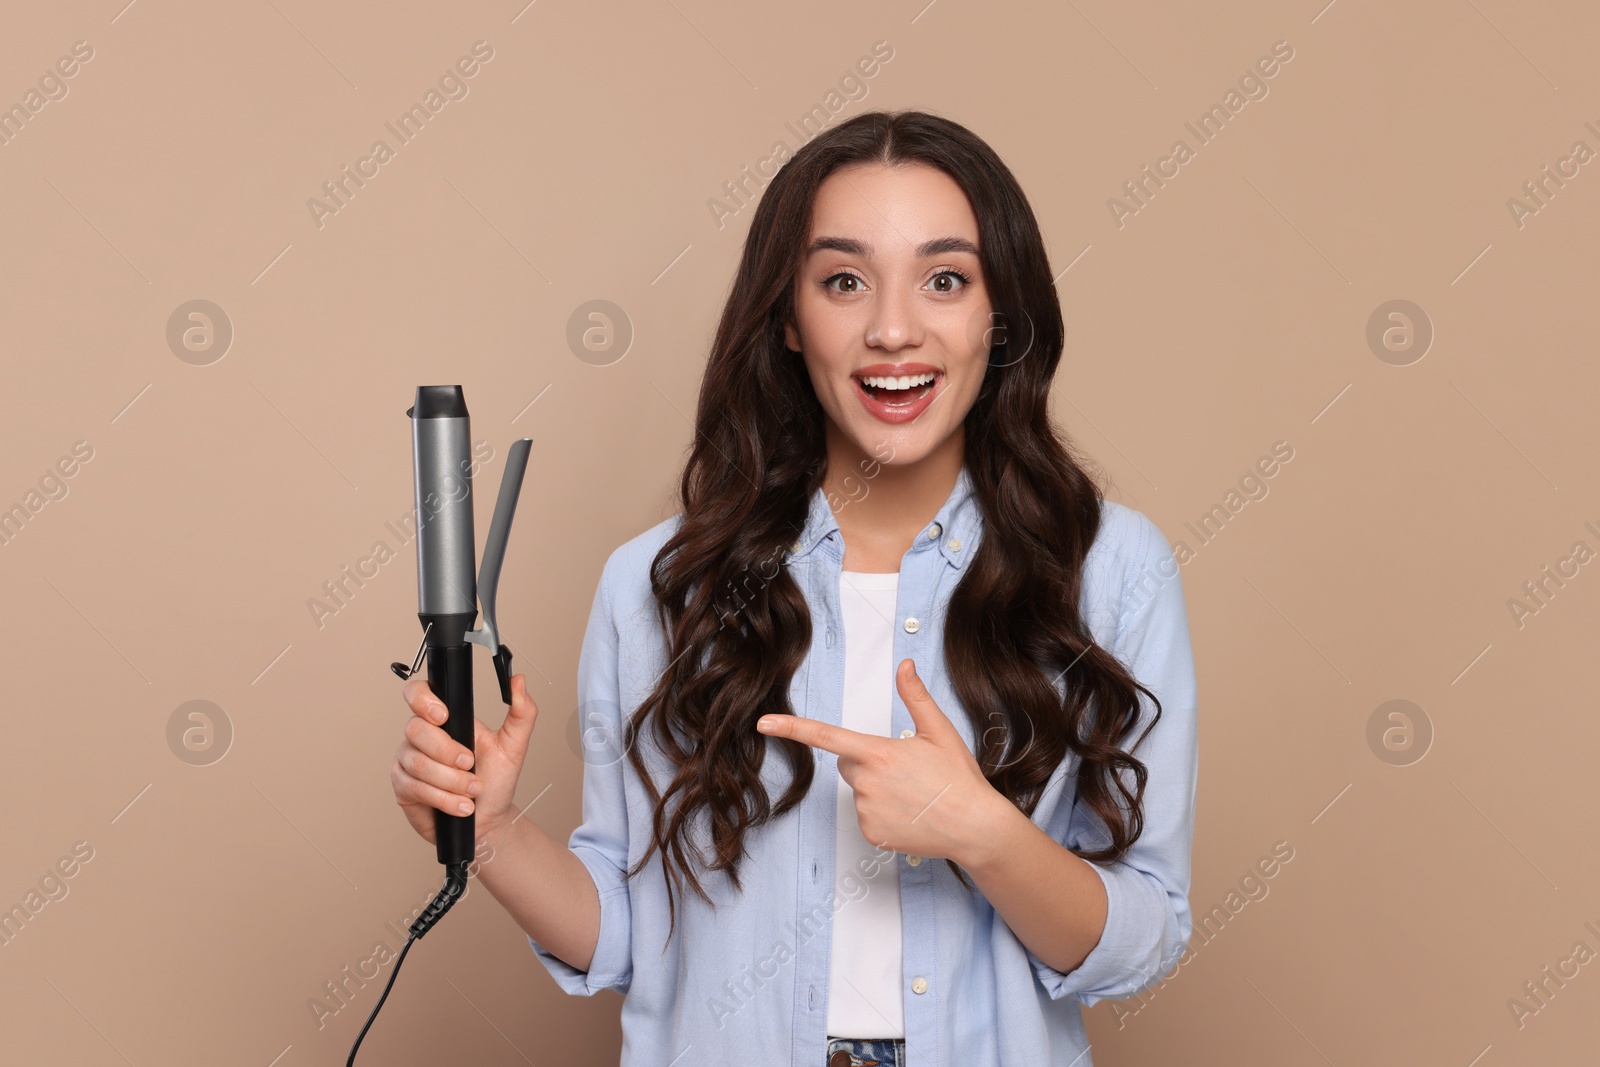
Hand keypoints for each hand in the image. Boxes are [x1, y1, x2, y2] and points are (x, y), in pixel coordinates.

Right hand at [390, 672, 539, 849]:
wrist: (488, 819)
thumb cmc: (496, 781)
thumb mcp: (513, 746)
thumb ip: (521, 713)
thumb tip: (519, 680)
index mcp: (444, 720)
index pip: (418, 693)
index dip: (422, 700)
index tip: (443, 717)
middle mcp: (420, 737)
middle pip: (416, 730)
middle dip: (448, 751)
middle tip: (470, 764)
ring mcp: (408, 761)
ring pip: (418, 763)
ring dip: (452, 781)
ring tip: (472, 790)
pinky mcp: (403, 788)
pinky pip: (416, 788)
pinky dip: (445, 799)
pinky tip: (461, 805)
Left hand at [756, 658, 1009, 865]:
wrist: (975, 827)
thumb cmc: (958, 778)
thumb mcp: (939, 731)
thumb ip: (915, 697)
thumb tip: (904, 665)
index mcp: (878, 754)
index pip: (826, 736)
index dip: (791, 727)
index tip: (764, 723)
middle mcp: (867, 784)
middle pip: (848, 763)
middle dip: (867, 761)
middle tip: (904, 769)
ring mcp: (867, 812)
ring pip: (858, 791)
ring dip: (877, 789)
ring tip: (912, 793)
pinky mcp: (871, 834)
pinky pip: (865, 816)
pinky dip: (882, 814)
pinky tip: (909, 813)